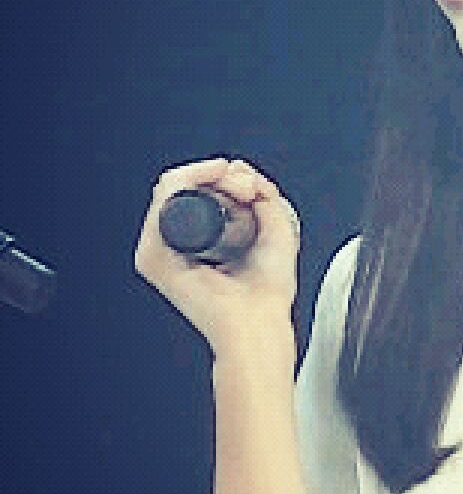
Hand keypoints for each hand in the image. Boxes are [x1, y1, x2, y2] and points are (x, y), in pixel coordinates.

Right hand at [134, 157, 300, 358]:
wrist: (259, 319)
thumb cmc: (268, 290)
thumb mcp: (276, 228)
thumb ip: (262, 196)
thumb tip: (243, 174)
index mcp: (205, 239)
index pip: (202, 190)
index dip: (229, 177)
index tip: (255, 188)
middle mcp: (181, 242)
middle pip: (187, 184)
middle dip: (224, 174)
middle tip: (249, 189)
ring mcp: (165, 248)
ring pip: (173, 185)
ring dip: (210, 175)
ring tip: (242, 192)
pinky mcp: (154, 255)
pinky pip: (161, 202)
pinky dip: (187, 180)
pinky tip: (215, 180)